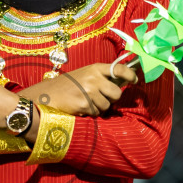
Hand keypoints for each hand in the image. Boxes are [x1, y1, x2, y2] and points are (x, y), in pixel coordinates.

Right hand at [20, 62, 135, 116]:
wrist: (47, 95)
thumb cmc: (67, 86)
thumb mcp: (84, 75)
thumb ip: (101, 77)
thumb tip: (122, 82)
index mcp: (94, 68)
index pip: (119, 69)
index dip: (130, 75)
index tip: (135, 80)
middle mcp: (94, 78)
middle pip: (116, 93)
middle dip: (111, 99)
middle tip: (100, 98)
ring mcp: (89, 91)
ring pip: (107, 106)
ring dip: (99, 108)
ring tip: (86, 102)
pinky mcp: (85, 104)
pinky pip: (96, 113)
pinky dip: (91, 113)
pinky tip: (80, 108)